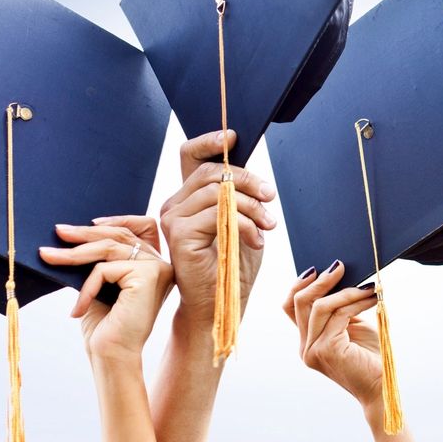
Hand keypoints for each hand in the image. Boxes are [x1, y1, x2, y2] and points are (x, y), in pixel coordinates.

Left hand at [40, 222, 173, 360]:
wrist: (112, 357)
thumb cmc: (105, 327)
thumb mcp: (101, 285)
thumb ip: (100, 260)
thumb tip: (74, 235)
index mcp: (154, 265)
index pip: (143, 227)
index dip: (119, 219)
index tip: (91, 222)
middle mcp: (161, 264)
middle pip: (121, 234)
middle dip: (85, 232)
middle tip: (58, 232)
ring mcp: (158, 269)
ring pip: (110, 247)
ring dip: (74, 252)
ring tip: (48, 256)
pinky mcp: (148, 276)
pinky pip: (105, 268)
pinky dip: (86, 287)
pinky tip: (78, 308)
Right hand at [157, 129, 276, 320]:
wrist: (221, 304)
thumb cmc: (232, 265)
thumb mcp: (241, 222)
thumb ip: (240, 196)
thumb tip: (253, 176)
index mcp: (189, 198)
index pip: (190, 155)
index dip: (210, 141)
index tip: (234, 137)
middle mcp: (175, 204)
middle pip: (212, 171)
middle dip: (248, 180)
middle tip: (269, 199)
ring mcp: (173, 218)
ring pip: (218, 191)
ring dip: (251, 206)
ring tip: (267, 225)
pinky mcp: (179, 234)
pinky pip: (218, 213)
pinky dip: (244, 223)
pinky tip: (256, 240)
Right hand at [284, 261, 381, 407]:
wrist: (381, 386)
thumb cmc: (370, 356)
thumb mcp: (351, 325)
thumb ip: (340, 307)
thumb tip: (340, 276)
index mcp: (307, 340)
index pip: (290, 307)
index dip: (299, 285)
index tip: (318, 269)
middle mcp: (305, 347)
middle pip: (299, 302)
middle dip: (320, 281)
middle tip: (340, 266)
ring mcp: (312, 350)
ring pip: (319, 306)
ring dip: (345, 291)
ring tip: (367, 285)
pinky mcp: (326, 350)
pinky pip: (338, 315)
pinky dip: (356, 302)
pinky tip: (371, 298)